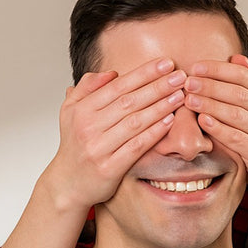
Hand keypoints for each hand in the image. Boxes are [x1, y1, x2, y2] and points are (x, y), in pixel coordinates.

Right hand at [44, 58, 187, 212]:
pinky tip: (170, 121)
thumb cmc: (75, 144)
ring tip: (180, 96)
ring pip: (135, 122)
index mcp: (81, 110)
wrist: (67, 183)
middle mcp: (88, 127)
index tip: (166, 63)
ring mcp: (98, 148)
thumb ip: (87, 88)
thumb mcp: (71, 111)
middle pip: (129, 102)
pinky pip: (136, 146)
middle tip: (180, 76)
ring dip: (160, 107)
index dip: (144, 73)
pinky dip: (154, 133)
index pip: (117, 86)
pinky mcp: (109, 168)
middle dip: (158, 87)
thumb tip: (111, 73)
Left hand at [184, 56, 247, 196]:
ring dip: (210, 105)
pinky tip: (202, 121)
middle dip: (210, 85)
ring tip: (189, 100)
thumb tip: (236, 57)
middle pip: (238, 93)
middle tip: (188, 82)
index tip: (196, 67)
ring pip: (236, 114)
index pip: (243, 75)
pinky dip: (218, 128)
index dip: (218, 69)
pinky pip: (236, 137)